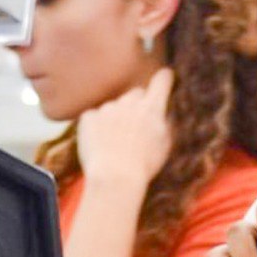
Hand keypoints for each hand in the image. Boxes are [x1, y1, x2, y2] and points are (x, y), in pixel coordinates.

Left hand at [77, 68, 173, 188]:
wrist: (114, 178)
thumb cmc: (144, 166)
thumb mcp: (166, 145)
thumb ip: (167, 123)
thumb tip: (168, 111)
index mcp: (152, 108)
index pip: (162, 81)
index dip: (165, 79)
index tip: (165, 78)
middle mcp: (129, 102)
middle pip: (136, 93)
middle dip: (138, 105)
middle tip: (137, 127)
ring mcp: (107, 108)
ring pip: (114, 107)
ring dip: (116, 118)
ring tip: (116, 143)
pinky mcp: (88, 117)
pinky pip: (94, 117)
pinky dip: (97, 127)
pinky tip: (101, 144)